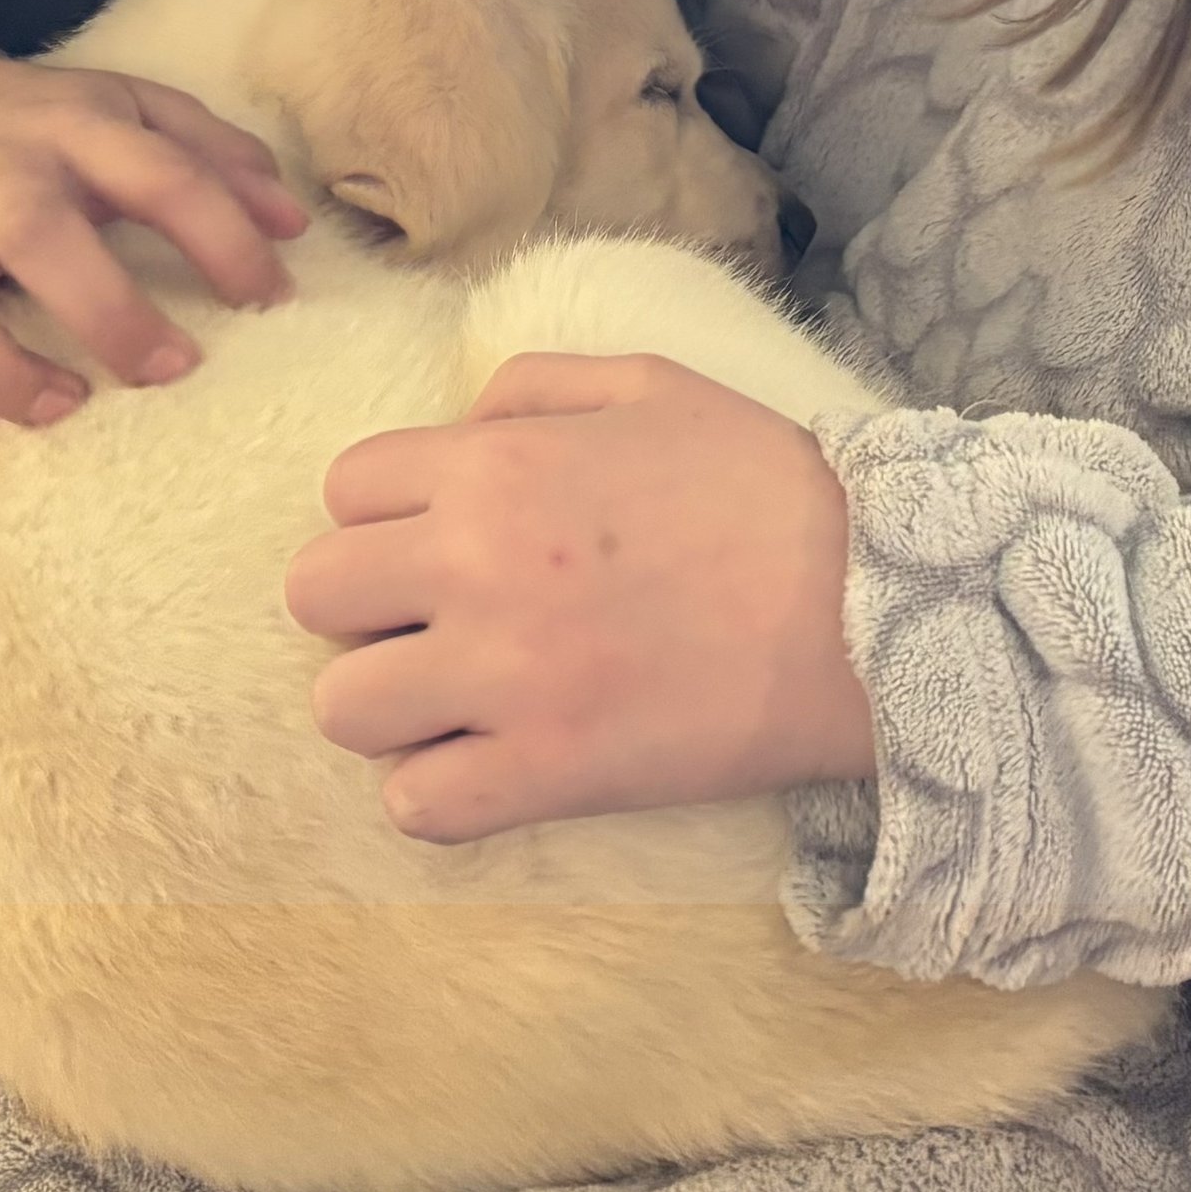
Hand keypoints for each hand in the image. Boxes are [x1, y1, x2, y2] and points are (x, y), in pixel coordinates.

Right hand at [0, 38, 305, 449]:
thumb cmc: (47, 129)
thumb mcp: (137, 111)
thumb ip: (221, 155)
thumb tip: (293, 223)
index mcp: (73, 128)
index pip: (159, 174)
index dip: (222, 237)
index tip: (270, 298)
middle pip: (35, 232)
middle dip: (107, 309)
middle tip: (174, 369)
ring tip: (65, 408)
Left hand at [283, 353, 875, 843]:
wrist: (874, 605)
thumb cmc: (772, 489)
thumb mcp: (657, 385)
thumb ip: (537, 385)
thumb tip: (460, 422)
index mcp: (495, 464)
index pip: (347, 491)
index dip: (389, 520)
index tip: (446, 549)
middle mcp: (475, 563)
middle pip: (316, 596)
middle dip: (372, 610)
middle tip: (447, 628)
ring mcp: (504, 675)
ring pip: (342, 708)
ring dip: (393, 708)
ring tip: (463, 707)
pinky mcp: (547, 771)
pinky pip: (414, 806)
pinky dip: (440, 796)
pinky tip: (495, 771)